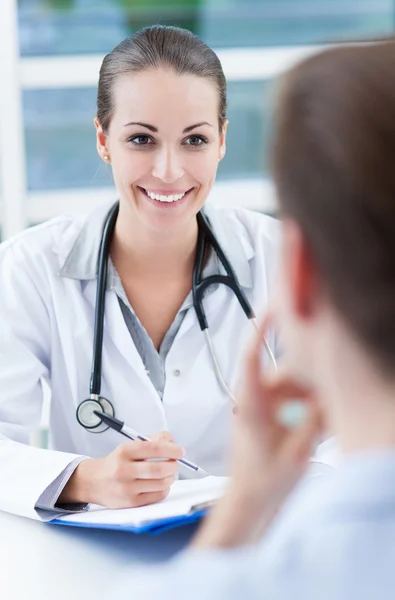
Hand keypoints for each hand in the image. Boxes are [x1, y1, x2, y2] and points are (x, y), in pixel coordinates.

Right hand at [58, 431, 184, 508]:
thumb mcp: (130, 446)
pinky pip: (157, 496)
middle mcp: (124, 469)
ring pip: (161, 483)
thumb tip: (172, 442)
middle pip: (160, 469)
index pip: (154, 448)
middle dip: (173, 465)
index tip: (181, 451)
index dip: (172, 449)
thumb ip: (152, 441)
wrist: (94, 481)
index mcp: (125, 451)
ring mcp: (127, 488)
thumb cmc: (117, 462)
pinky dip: (164, 489)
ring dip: (170, 477)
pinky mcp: (130, 502)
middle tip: (175, 463)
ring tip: (167, 473)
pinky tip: (160, 484)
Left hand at [194, 313, 322, 547]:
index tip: (272, 308)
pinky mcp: (267, 416)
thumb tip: (329, 396)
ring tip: (321, 419)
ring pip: (290, 387)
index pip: (251, 357)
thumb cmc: (259, 481)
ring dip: (308, 397)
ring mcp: (260, 408)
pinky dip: (304, 408)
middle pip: (283, 373)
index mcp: (250, 404)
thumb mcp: (295, 452)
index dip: (260, 329)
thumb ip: (313, 420)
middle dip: (307, 379)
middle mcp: (253, 400)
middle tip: (326, 393)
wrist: (248, 501)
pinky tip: (316, 425)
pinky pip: (289, 401)